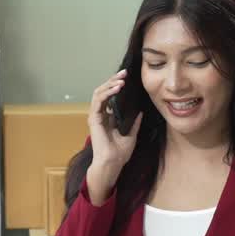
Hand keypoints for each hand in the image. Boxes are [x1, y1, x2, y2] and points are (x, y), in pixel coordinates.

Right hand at [85, 70, 141, 204]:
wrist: (113, 162)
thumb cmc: (120, 152)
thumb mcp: (132, 133)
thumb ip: (135, 121)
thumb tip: (141, 110)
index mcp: (108, 117)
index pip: (110, 95)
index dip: (117, 85)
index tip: (127, 78)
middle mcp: (101, 114)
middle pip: (104, 91)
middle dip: (113, 80)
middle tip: (124, 73)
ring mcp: (96, 116)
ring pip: (99, 93)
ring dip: (110, 83)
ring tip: (121, 79)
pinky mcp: (94, 118)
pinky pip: (98, 100)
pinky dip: (107, 92)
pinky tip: (117, 88)